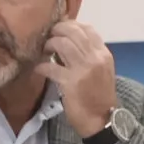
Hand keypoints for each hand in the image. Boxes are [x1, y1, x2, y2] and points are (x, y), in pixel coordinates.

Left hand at [39, 18, 119, 140]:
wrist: (101, 119)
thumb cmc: (99, 94)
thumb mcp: (101, 70)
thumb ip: (89, 54)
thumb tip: (67, 39)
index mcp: (103, 54)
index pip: (88, 29)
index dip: (70, 24)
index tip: (59, 29)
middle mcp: (95, 58)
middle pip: (73, 31)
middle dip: (56, 30)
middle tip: (48, 36)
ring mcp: (83, 70)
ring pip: (61, 43)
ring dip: (48, 44)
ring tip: (44, 51)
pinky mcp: (70, 83)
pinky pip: (50, 67)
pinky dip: (41, 66)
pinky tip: (39, 69)